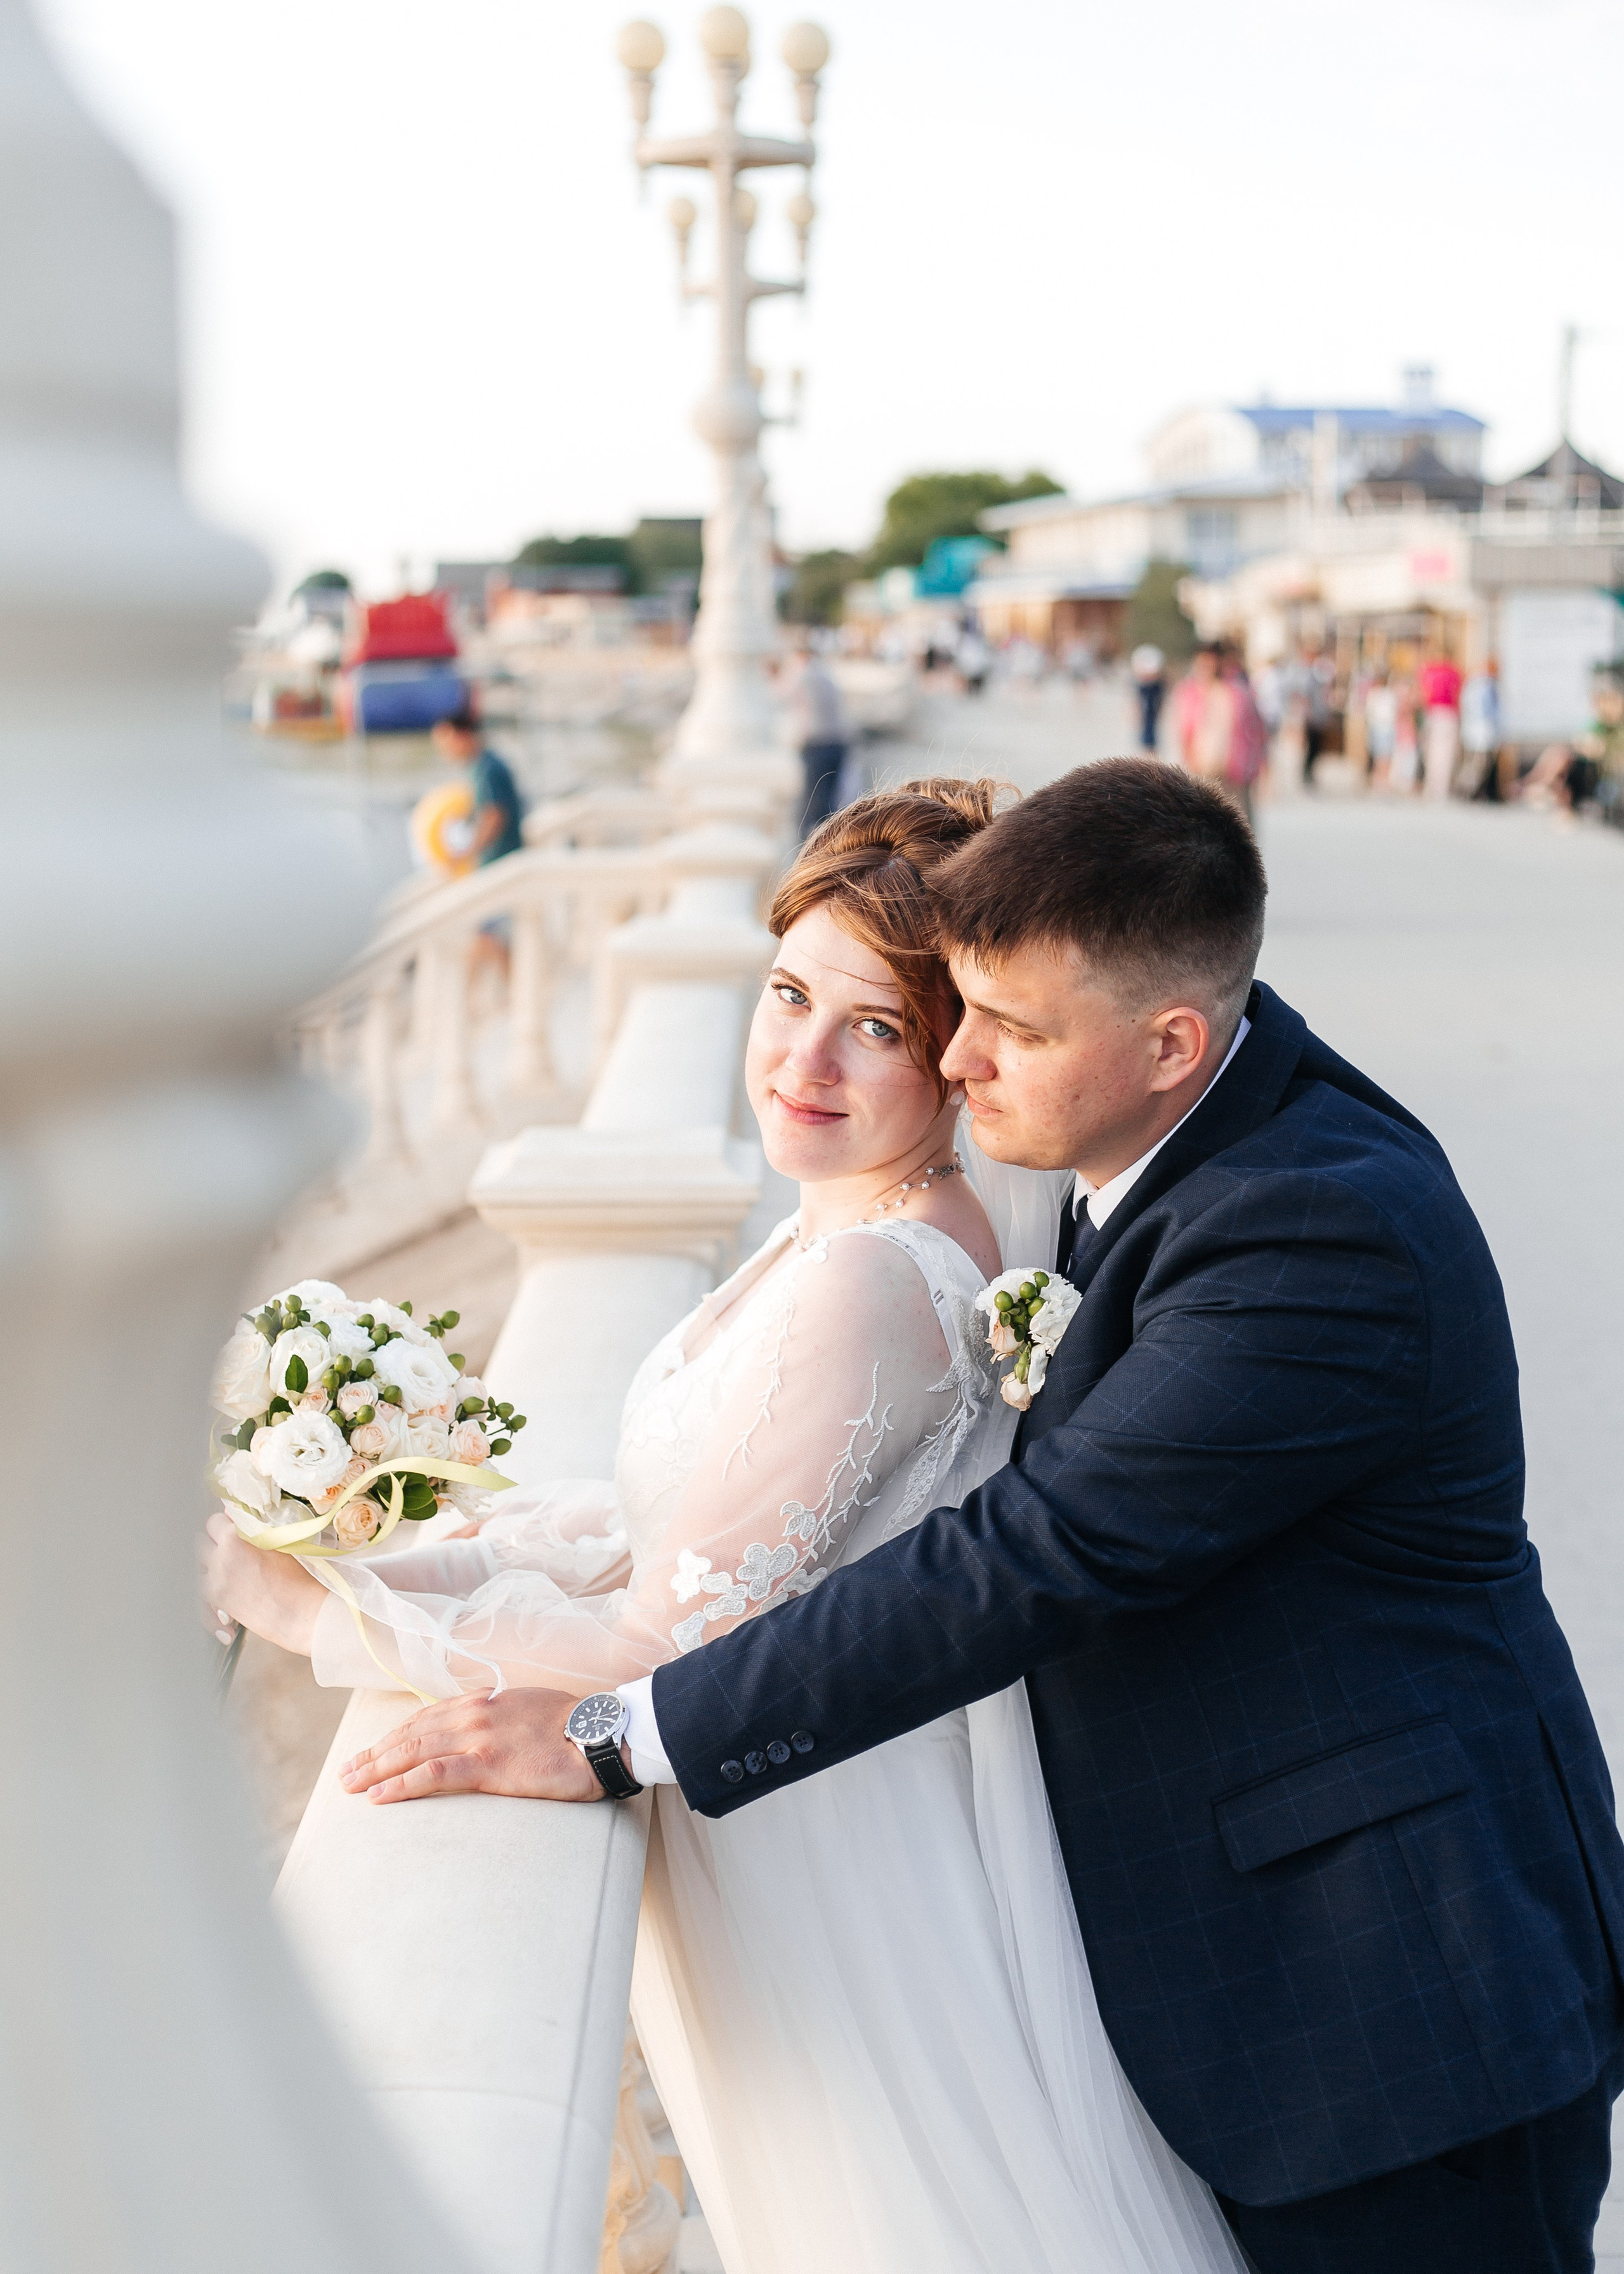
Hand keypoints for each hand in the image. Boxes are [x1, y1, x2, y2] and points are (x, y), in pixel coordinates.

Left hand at [197, 1511, 325, 1656]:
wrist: (300, 1612)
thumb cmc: (298, 1576)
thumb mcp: (280, 1543)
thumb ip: (254, 1526)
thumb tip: (235, 1514)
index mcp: (239, 1535)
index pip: (216, 1520)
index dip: (224, 1526)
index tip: (232, 1532)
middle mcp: (223, 1553)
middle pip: (201, 1539)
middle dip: (212, 1543)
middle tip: (227, 1551)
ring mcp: (216, 1575)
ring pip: (196, 1561)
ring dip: (207, 1563)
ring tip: (224, 1569)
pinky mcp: (214, 1595)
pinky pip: (198, 1585)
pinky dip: (206, 1585)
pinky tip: (220, 1588)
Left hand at [339, 1687, 610, 1804]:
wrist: (601, 1735)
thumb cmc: (574, 1727)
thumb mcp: (531, 1710)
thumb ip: (502, 1717)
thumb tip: (491, 1730)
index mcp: (484, 1702)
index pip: (426, 1718)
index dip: (395, 1735)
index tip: (373, 1750)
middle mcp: (473, 1714)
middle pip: (410, 1734)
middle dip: (374, 1754)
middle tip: (345, 1773)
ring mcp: (478, 1738)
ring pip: (412, 1751)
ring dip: (376, 1768)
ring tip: (350, 1784)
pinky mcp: (487, 1765)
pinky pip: (433, 1774)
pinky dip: (402, 1783)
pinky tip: (379, 1796)